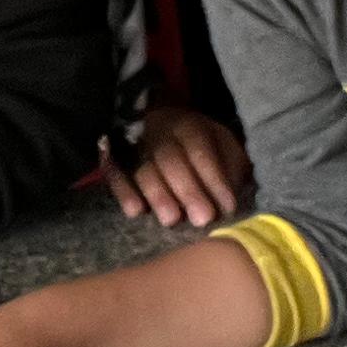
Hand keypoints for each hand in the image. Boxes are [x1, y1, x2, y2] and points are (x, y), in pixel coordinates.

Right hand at [111, 103, 249, 228]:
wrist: (163, 128)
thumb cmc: (204, 148)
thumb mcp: (225, 149)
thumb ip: (231, 169)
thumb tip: (231, 198)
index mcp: (189, 127)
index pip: (200, 149)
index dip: (214, 179)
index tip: (227, 208)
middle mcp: (159, 133)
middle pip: (170, 159)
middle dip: (188, 190)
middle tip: (202, 219)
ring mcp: (135, 147)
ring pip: (143, 169)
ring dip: (158, 195)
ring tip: (171, 220)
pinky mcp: (117, 162)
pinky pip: (115, 175)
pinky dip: (123, 193)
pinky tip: (135, 211)